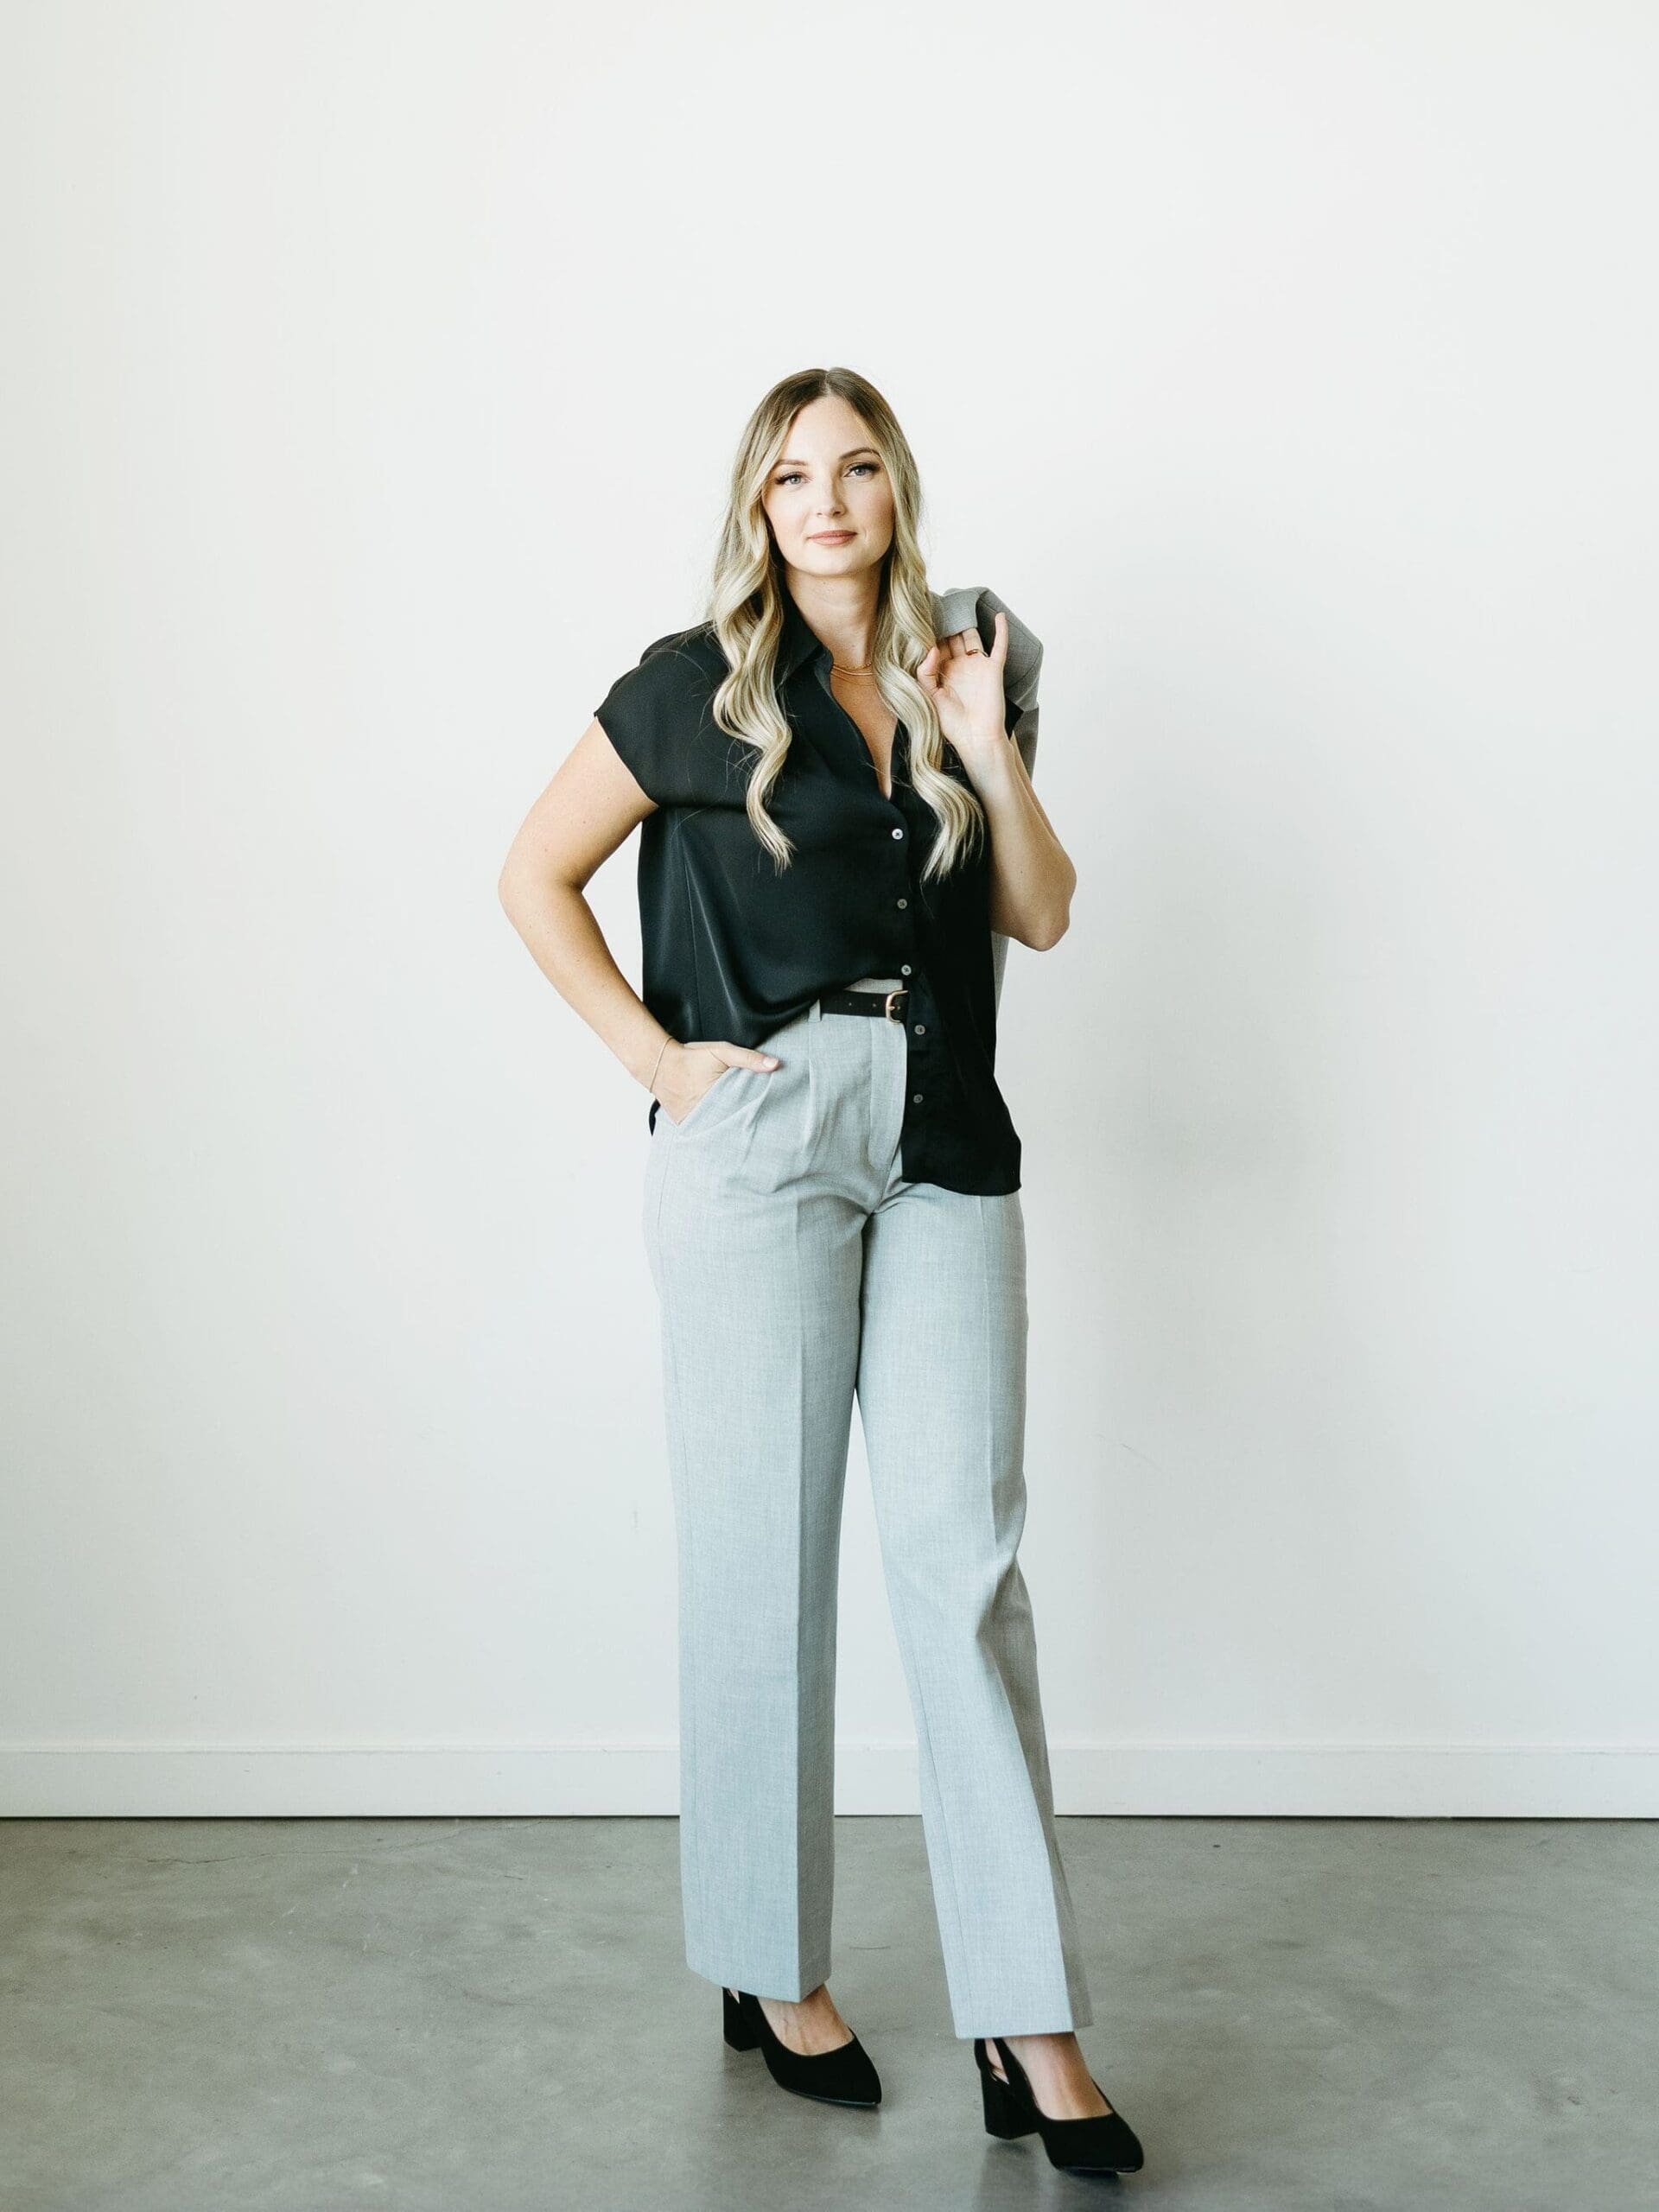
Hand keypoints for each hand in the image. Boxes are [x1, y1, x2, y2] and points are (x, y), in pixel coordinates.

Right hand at [657, 1038, 778, 1124]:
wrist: (659, 1064)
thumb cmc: (691, 1057)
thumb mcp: (722, 1052)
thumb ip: (748, 1058)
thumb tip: (775, 1064)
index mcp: (719, 1099)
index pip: (743, 1115)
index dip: (754, 1119)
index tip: (767, 1124)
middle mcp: (705, 1115)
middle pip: (730, 1127)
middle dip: (741, 1128)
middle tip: (757, 1135)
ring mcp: (693, 1122)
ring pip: (714, 1132)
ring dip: (725, 1132)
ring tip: (739, 1138)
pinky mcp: (684, 1125)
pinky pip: (699, 1132)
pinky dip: (707, 1132)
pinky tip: (717, 1133)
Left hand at [916, 610, 1009, 761]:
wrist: (976, 739)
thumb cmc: (952, 724)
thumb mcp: (930, 697)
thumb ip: (925, 672)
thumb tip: (932, 647)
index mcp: (942, 674)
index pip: (935, 646)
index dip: (928, 632)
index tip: (919, 614)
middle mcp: (959, 667)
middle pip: (952, 637)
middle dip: (945, 621)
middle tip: (936, 600)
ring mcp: (977, 666)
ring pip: (971, 636)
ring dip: (966, 620)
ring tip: (958, 600)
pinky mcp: (993, 669)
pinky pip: (999, 645)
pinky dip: (1001, 630)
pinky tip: (999, 615)